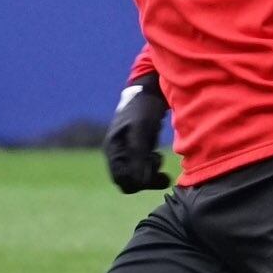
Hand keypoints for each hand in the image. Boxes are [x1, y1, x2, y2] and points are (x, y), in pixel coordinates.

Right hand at [103, 72, 170, 193]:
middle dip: (145, 178)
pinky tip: (159, 156)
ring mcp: (126, 151)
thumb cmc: (144, 108)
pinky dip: (152, 167)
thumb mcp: (141, 130)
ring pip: (136, 176)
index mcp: (113, 148)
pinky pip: (142, 168)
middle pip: (128, 181)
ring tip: (159, 158)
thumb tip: (139, 181)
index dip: (138, 181)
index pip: (121, 180)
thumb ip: (138, 155)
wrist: (151, 90)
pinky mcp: (136, 149)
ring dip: (149, 173)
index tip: (154, 172)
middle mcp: (117, 152)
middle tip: (159, 166)